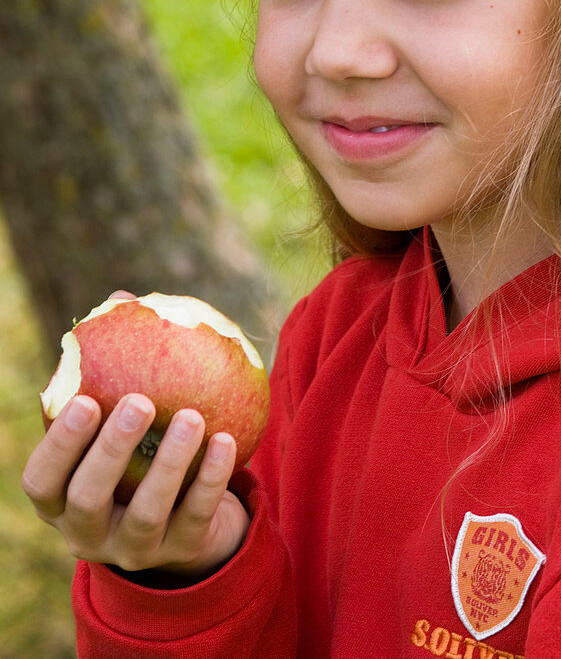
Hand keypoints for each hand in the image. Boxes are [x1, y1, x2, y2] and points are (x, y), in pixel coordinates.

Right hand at [22, 291, 250, 577]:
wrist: (185, 514)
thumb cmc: (140, 447)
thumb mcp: (120, 415)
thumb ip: (113, 364)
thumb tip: (122, 298)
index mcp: (61, 500)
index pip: (42, 481)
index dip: (59, 445)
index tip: (86, 399)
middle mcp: (88, 534)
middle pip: (87, 501)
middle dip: (110, 453)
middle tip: (140, 402)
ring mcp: (135, 552)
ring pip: (146, 516)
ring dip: (169, 465)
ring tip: (192, 417)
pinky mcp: (181, 553)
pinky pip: (196, 517)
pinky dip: (210, 480)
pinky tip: (225, 440)